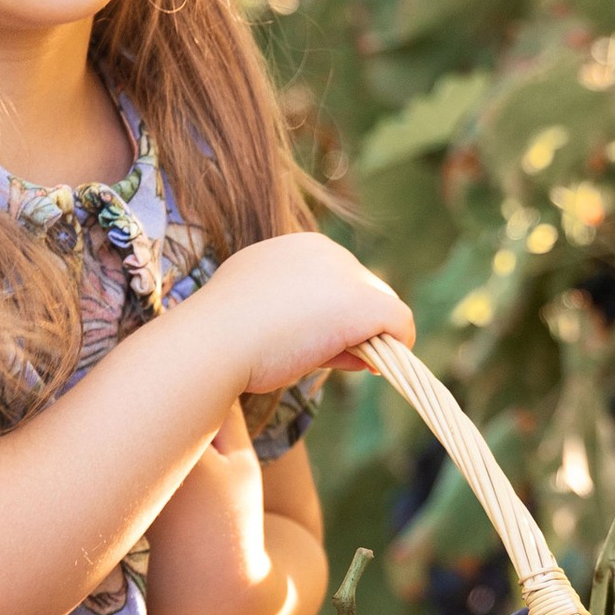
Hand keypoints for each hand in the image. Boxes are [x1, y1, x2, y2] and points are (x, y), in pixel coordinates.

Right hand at [205, 234, 412, 396]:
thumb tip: (333, 338)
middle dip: (352, 324)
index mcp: (294, 248)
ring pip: (380, 305)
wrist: (213, 342)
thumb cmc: (224, 337)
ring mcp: (345, 274)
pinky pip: (400, 323)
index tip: (311, 341)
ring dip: (369, 335)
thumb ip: (296, 320)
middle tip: (329, 357)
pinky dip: (397, 345)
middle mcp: (324, 251)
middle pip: (359, 289)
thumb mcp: (260, 317)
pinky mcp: (363, 303)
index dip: (330, 314)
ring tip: (342, 362)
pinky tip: (379, 366)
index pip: (332, 281)